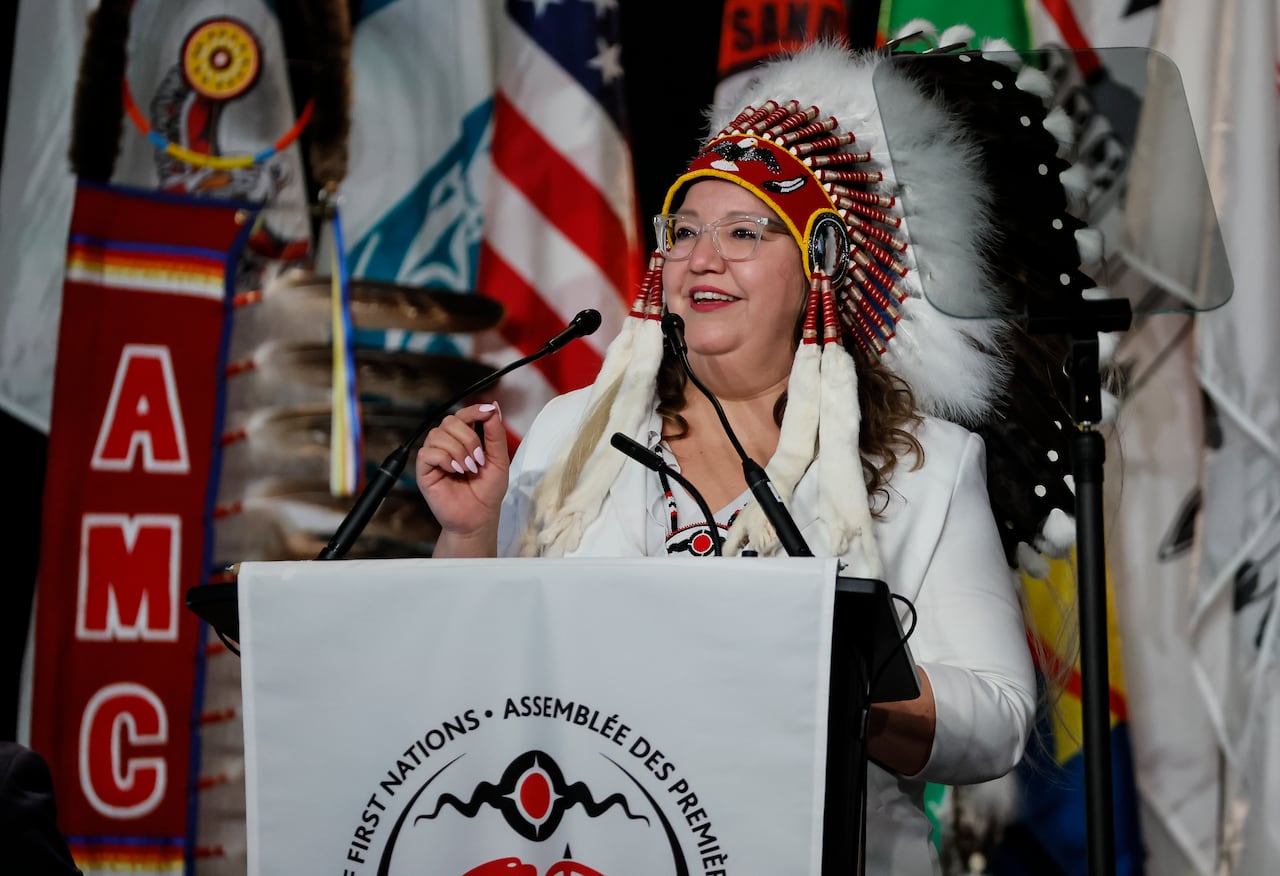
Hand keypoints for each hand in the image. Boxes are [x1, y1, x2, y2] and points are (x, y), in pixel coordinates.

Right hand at [415, 402, 508, 546]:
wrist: (478, 518)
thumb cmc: (488, 492)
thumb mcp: (499, 459)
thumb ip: (495, 433)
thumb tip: (493, 406)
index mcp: (464, 440)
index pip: (463, 415)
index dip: (474, 410)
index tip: (487, 412)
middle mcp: (447, 445)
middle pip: (450, 421)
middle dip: (469, 437)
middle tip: (478, 459)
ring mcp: (434, 457)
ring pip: (438, 434)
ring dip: (458, 450)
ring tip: (468, 469)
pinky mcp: (424, 471)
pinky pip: (427, 452)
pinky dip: (445, 459)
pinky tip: (455, 471)